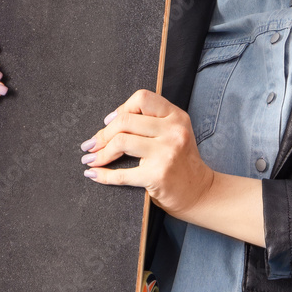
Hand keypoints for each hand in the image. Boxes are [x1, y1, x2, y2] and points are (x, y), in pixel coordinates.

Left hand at [79, 89, 214, 218]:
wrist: (200, 192)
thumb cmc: (182, 162)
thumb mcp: (175, 133)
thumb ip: (152, 122)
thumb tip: (110, 122)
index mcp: (177, 117)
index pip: (142, 99)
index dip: (121, 109)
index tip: (110, 122)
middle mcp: (173, 131)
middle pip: (126, 121)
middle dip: (103, 134)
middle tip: (91, 145)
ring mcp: (166, 153)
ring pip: (121, 142)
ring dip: (100, 153)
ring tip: (91, 159)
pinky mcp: (157, 175)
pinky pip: (122, 174)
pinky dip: (103, 175)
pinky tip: (94, 174)